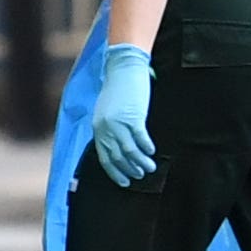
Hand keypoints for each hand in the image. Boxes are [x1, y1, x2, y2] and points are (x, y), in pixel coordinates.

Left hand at [87, 44, 158, 186]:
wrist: (123, 68)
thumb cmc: (116, 88)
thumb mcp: (106, 110)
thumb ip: (107, 127)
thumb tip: (116, 144)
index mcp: (97, 127)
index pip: (104, 157)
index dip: (115, 172)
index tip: (124, 181)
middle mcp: (106, 128)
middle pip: (118, 157)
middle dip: (129, 170)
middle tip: (139, 176)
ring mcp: (119, 124)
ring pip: (130, 152)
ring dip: (140, 163)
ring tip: (149, 168)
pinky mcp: (134, 118)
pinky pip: (141, 140)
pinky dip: (147, 149)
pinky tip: (152, 152)